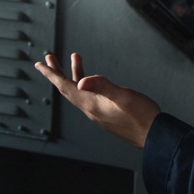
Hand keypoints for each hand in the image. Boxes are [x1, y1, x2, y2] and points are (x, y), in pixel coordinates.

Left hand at [35, 53, 160, 148]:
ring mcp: (98, 112)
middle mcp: (91, 109)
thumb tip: (82, 80)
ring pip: (79, 91)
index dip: (51, 74)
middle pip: (67, 88)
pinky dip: (86, 83)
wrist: (154, 136)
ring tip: (75, 57)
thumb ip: (102, 86)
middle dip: (57, 72)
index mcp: (91, 104)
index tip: (40, 64)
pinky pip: (88, 96)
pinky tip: (92, 79)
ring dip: (73, 74)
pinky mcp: (106, 114)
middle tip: (48, 58)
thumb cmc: (141, 116)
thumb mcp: (122, 96)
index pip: (65, 87)